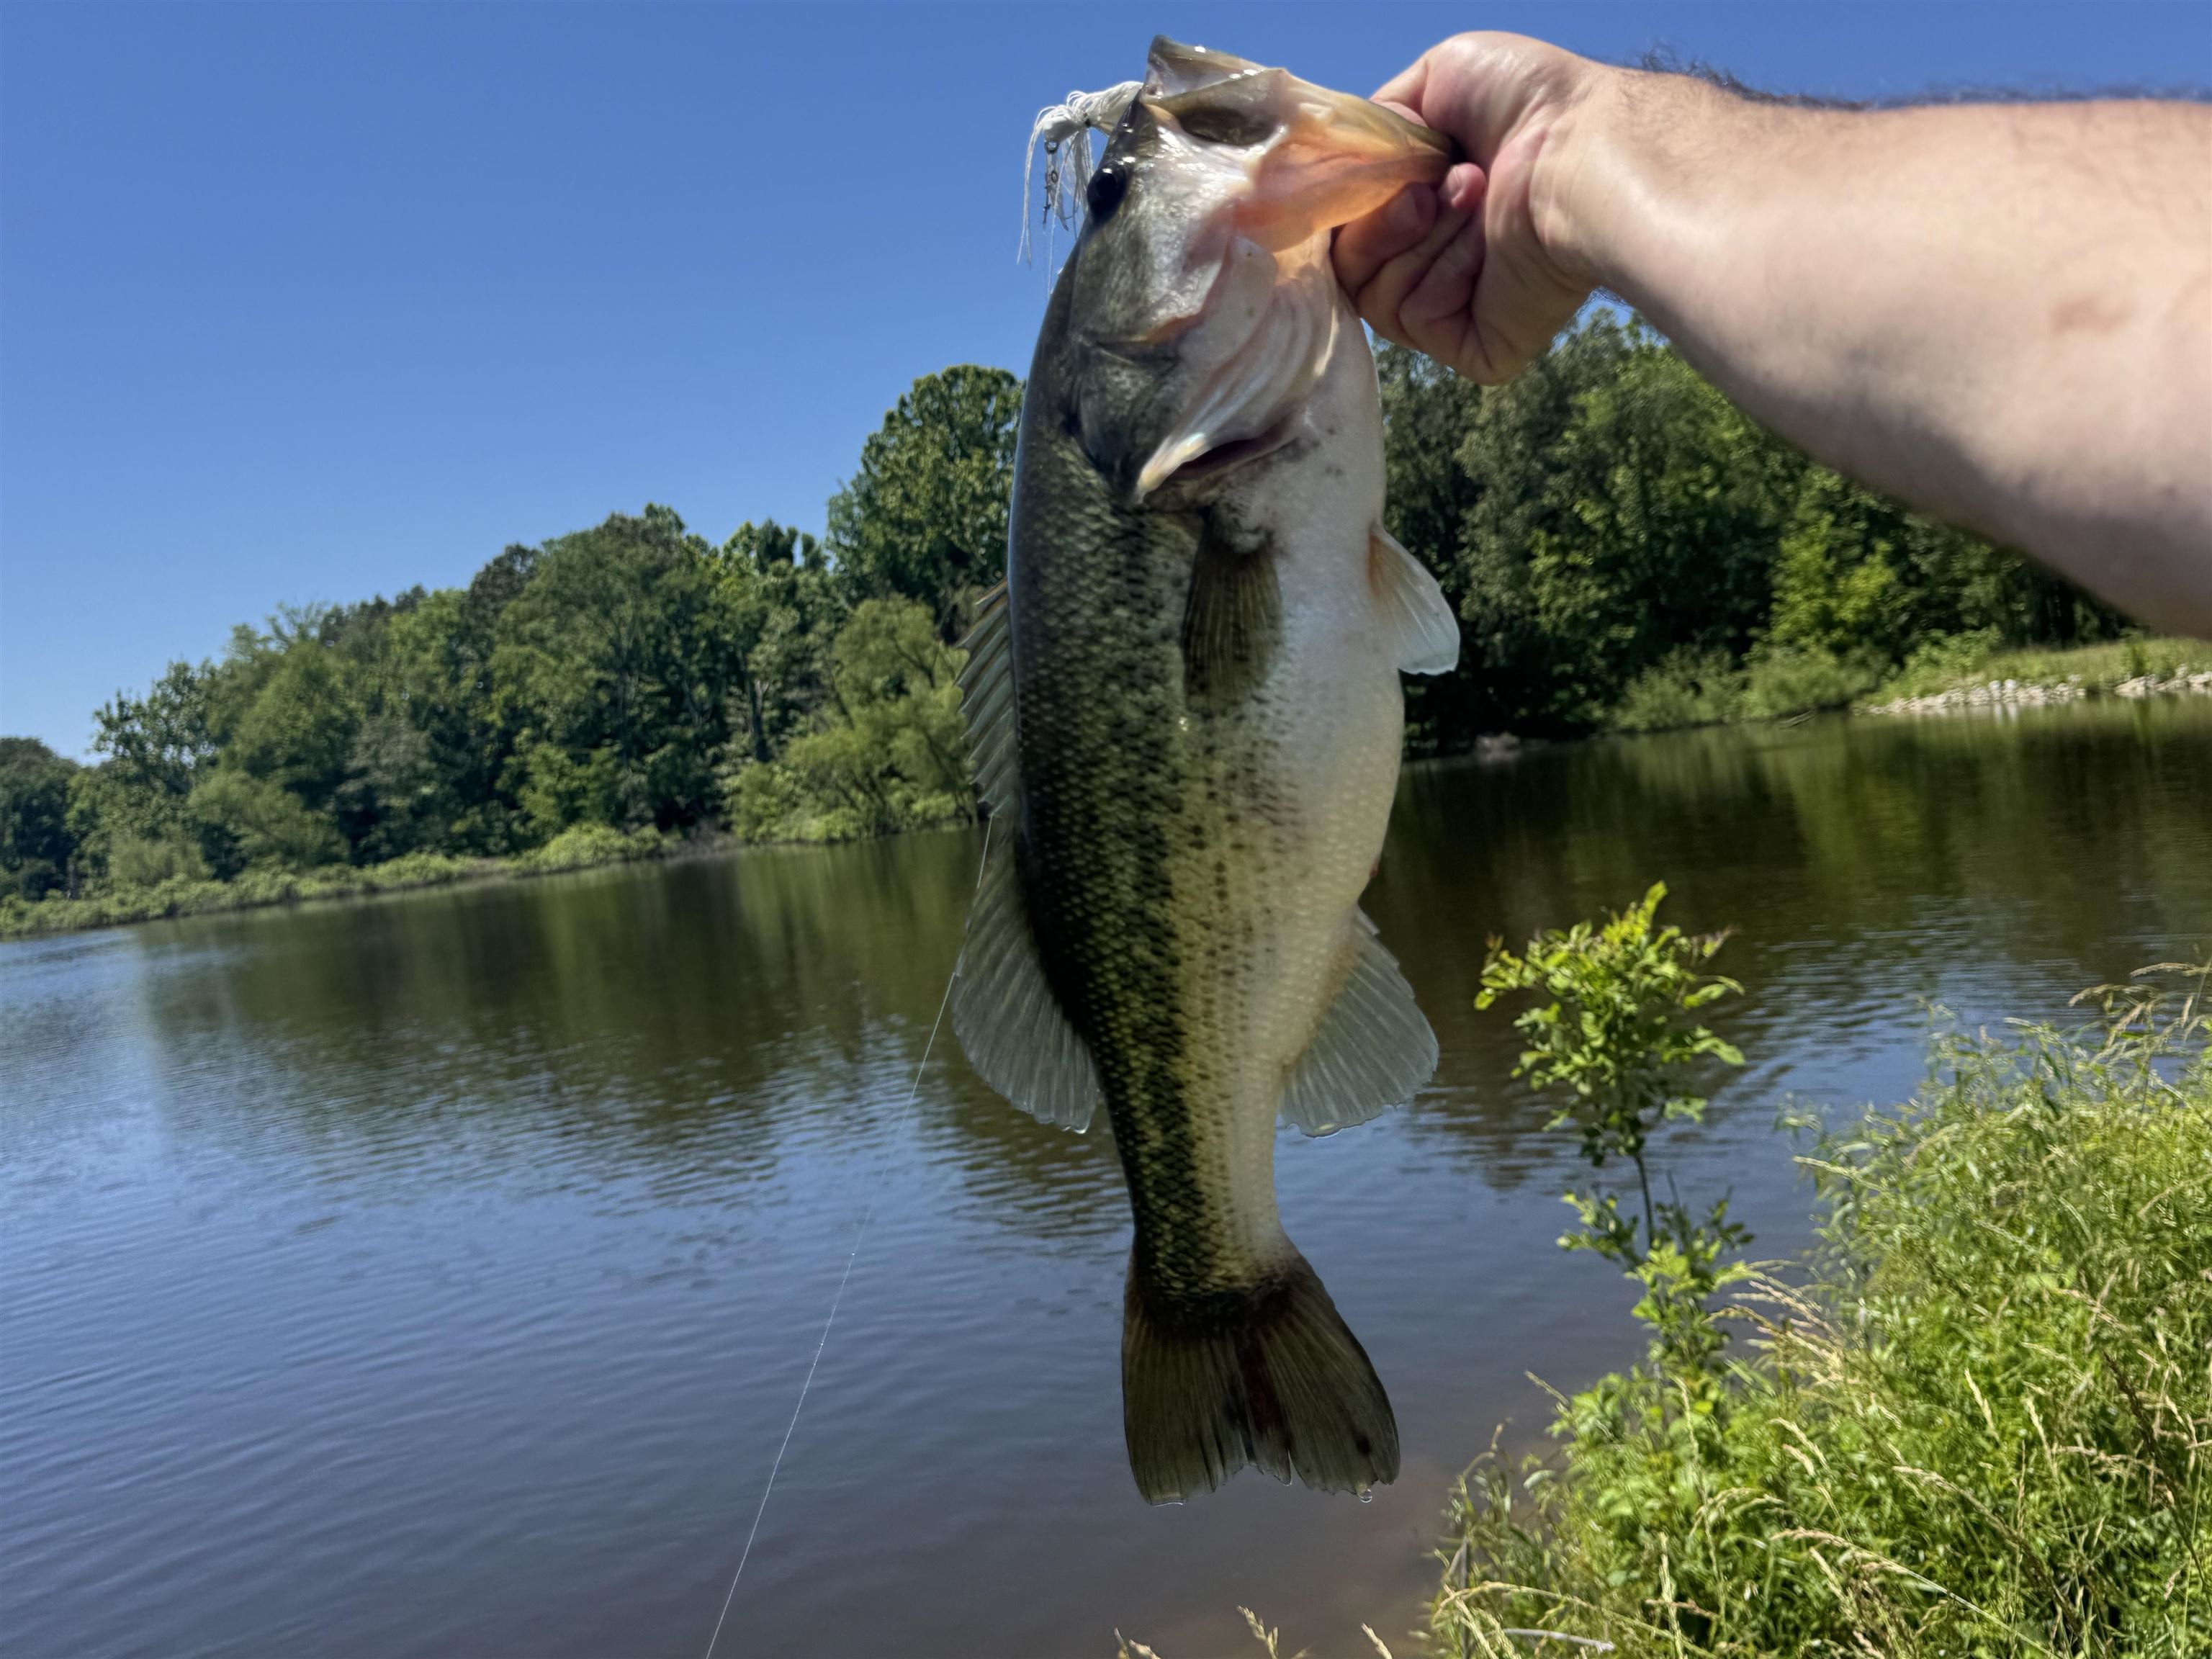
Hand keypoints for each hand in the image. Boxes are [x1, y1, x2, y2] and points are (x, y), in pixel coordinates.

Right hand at [1333, 34, 1608, 383]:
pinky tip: (1489, 245)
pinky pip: (1416, 319)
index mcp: (1427, 205)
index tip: (1360, 173)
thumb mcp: (1433, 80)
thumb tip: (1338, 163)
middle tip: (1437, 184)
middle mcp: (1437, 261)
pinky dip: (1442, 275)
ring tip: (1475, 196)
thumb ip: (1375, 126)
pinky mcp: (1476, 348)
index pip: (1347, 225)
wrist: (1576, 149)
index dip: (1344, 203)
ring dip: (1417, 237)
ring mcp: (1456, 309)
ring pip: (1374, 295)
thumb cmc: (1523, 104)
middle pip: (1349, 264)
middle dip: (1384, 216)